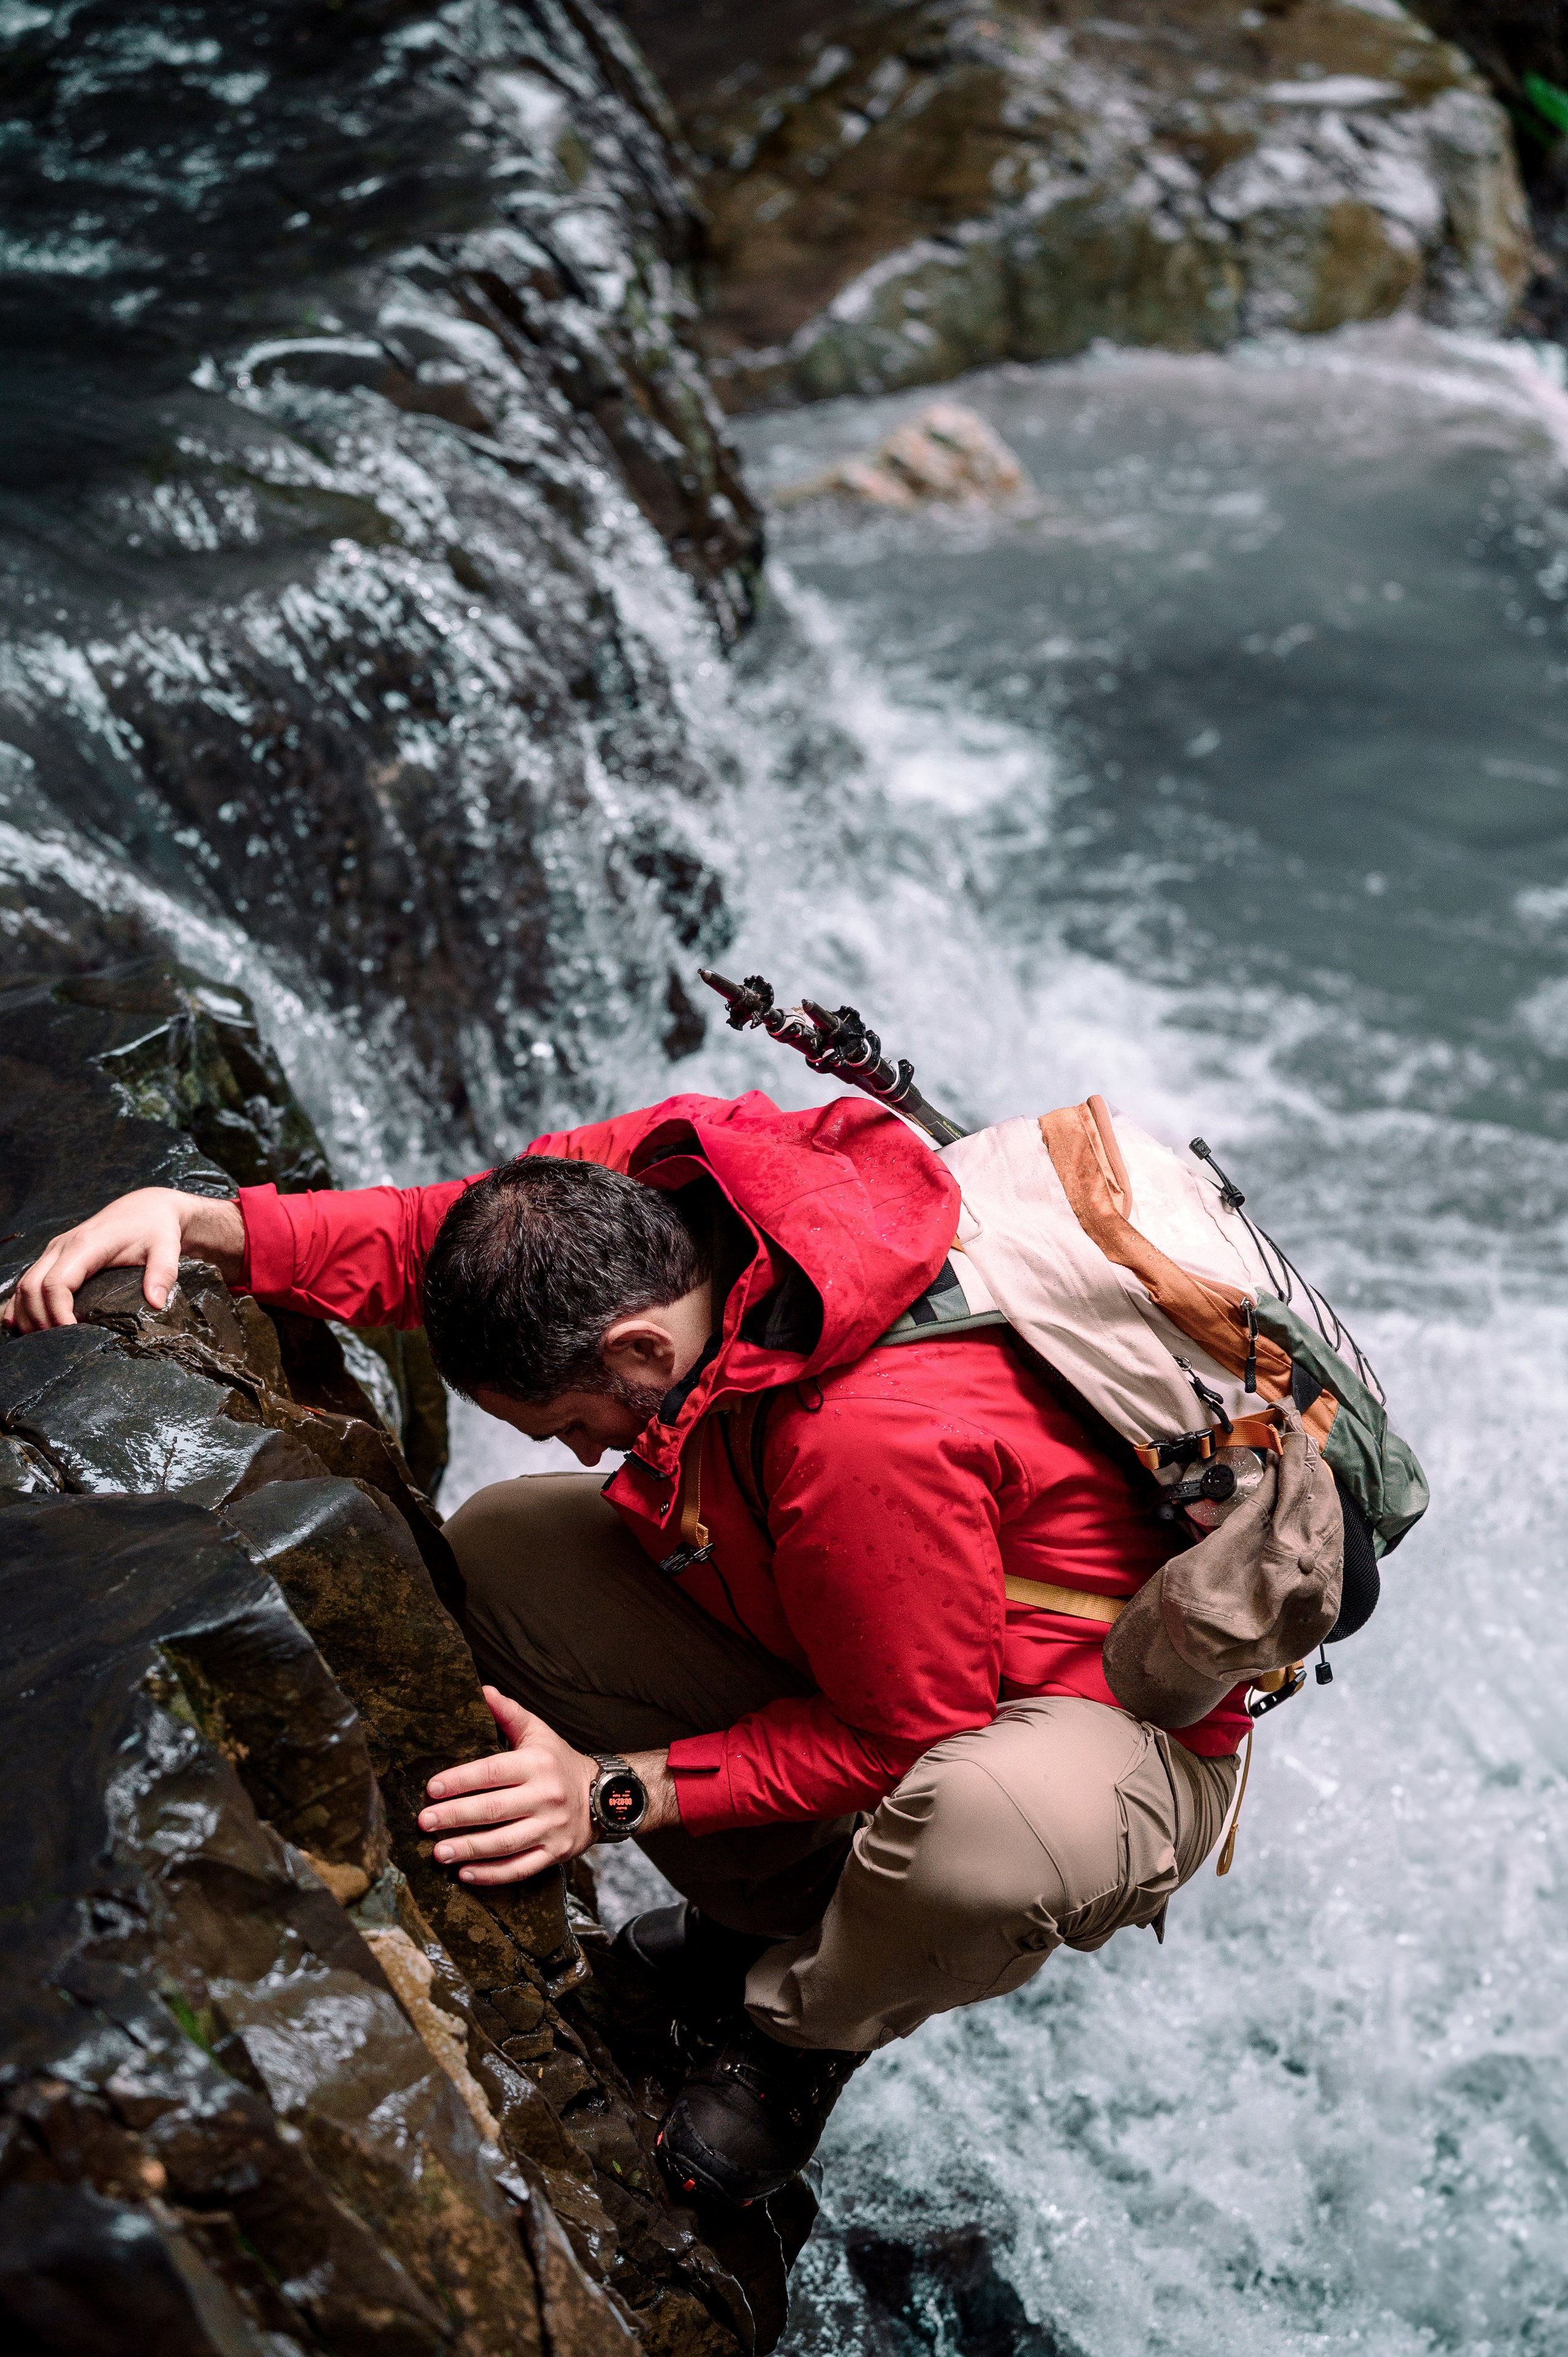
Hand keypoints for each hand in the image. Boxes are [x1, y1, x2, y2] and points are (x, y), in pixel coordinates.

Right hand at [2, 1188, 246, 1331]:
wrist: (147, 1208)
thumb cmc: (156, 1229)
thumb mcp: (166, 1248)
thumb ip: (163, 1273)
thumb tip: (155, 1303)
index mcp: (86, 1245)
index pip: (56, 1284)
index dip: (57, 1314)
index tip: (71, 1337)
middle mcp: (62, 1246)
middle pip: (32, 1288)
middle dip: (40, 1321)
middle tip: (58, 1348)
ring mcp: (54, 1251)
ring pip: (24, 1286)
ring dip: (28, 1316)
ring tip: (46, 1344)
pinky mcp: (54, 1257)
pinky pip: (27, 1282)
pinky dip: (22, 1306)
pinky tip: (26, 1327)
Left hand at [419, 1689, 597, 1885]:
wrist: (605, 1795)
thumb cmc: (559, 1761)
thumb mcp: (538, 1732)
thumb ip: (508, 1713)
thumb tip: (483, 1691)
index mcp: (537, 1764)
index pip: (492, 1772)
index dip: (460, 1781)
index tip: (431, 1789)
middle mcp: (546, 1796)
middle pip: (494, 1809)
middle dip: (455, 1816)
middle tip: (424, 1822)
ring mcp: (552, 1828)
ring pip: (504, 1843)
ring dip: (469, 1849)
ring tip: (438, 1852)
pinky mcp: (555, 1853)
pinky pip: (520, 1869)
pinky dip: (491, 1875)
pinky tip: (465, 1874)